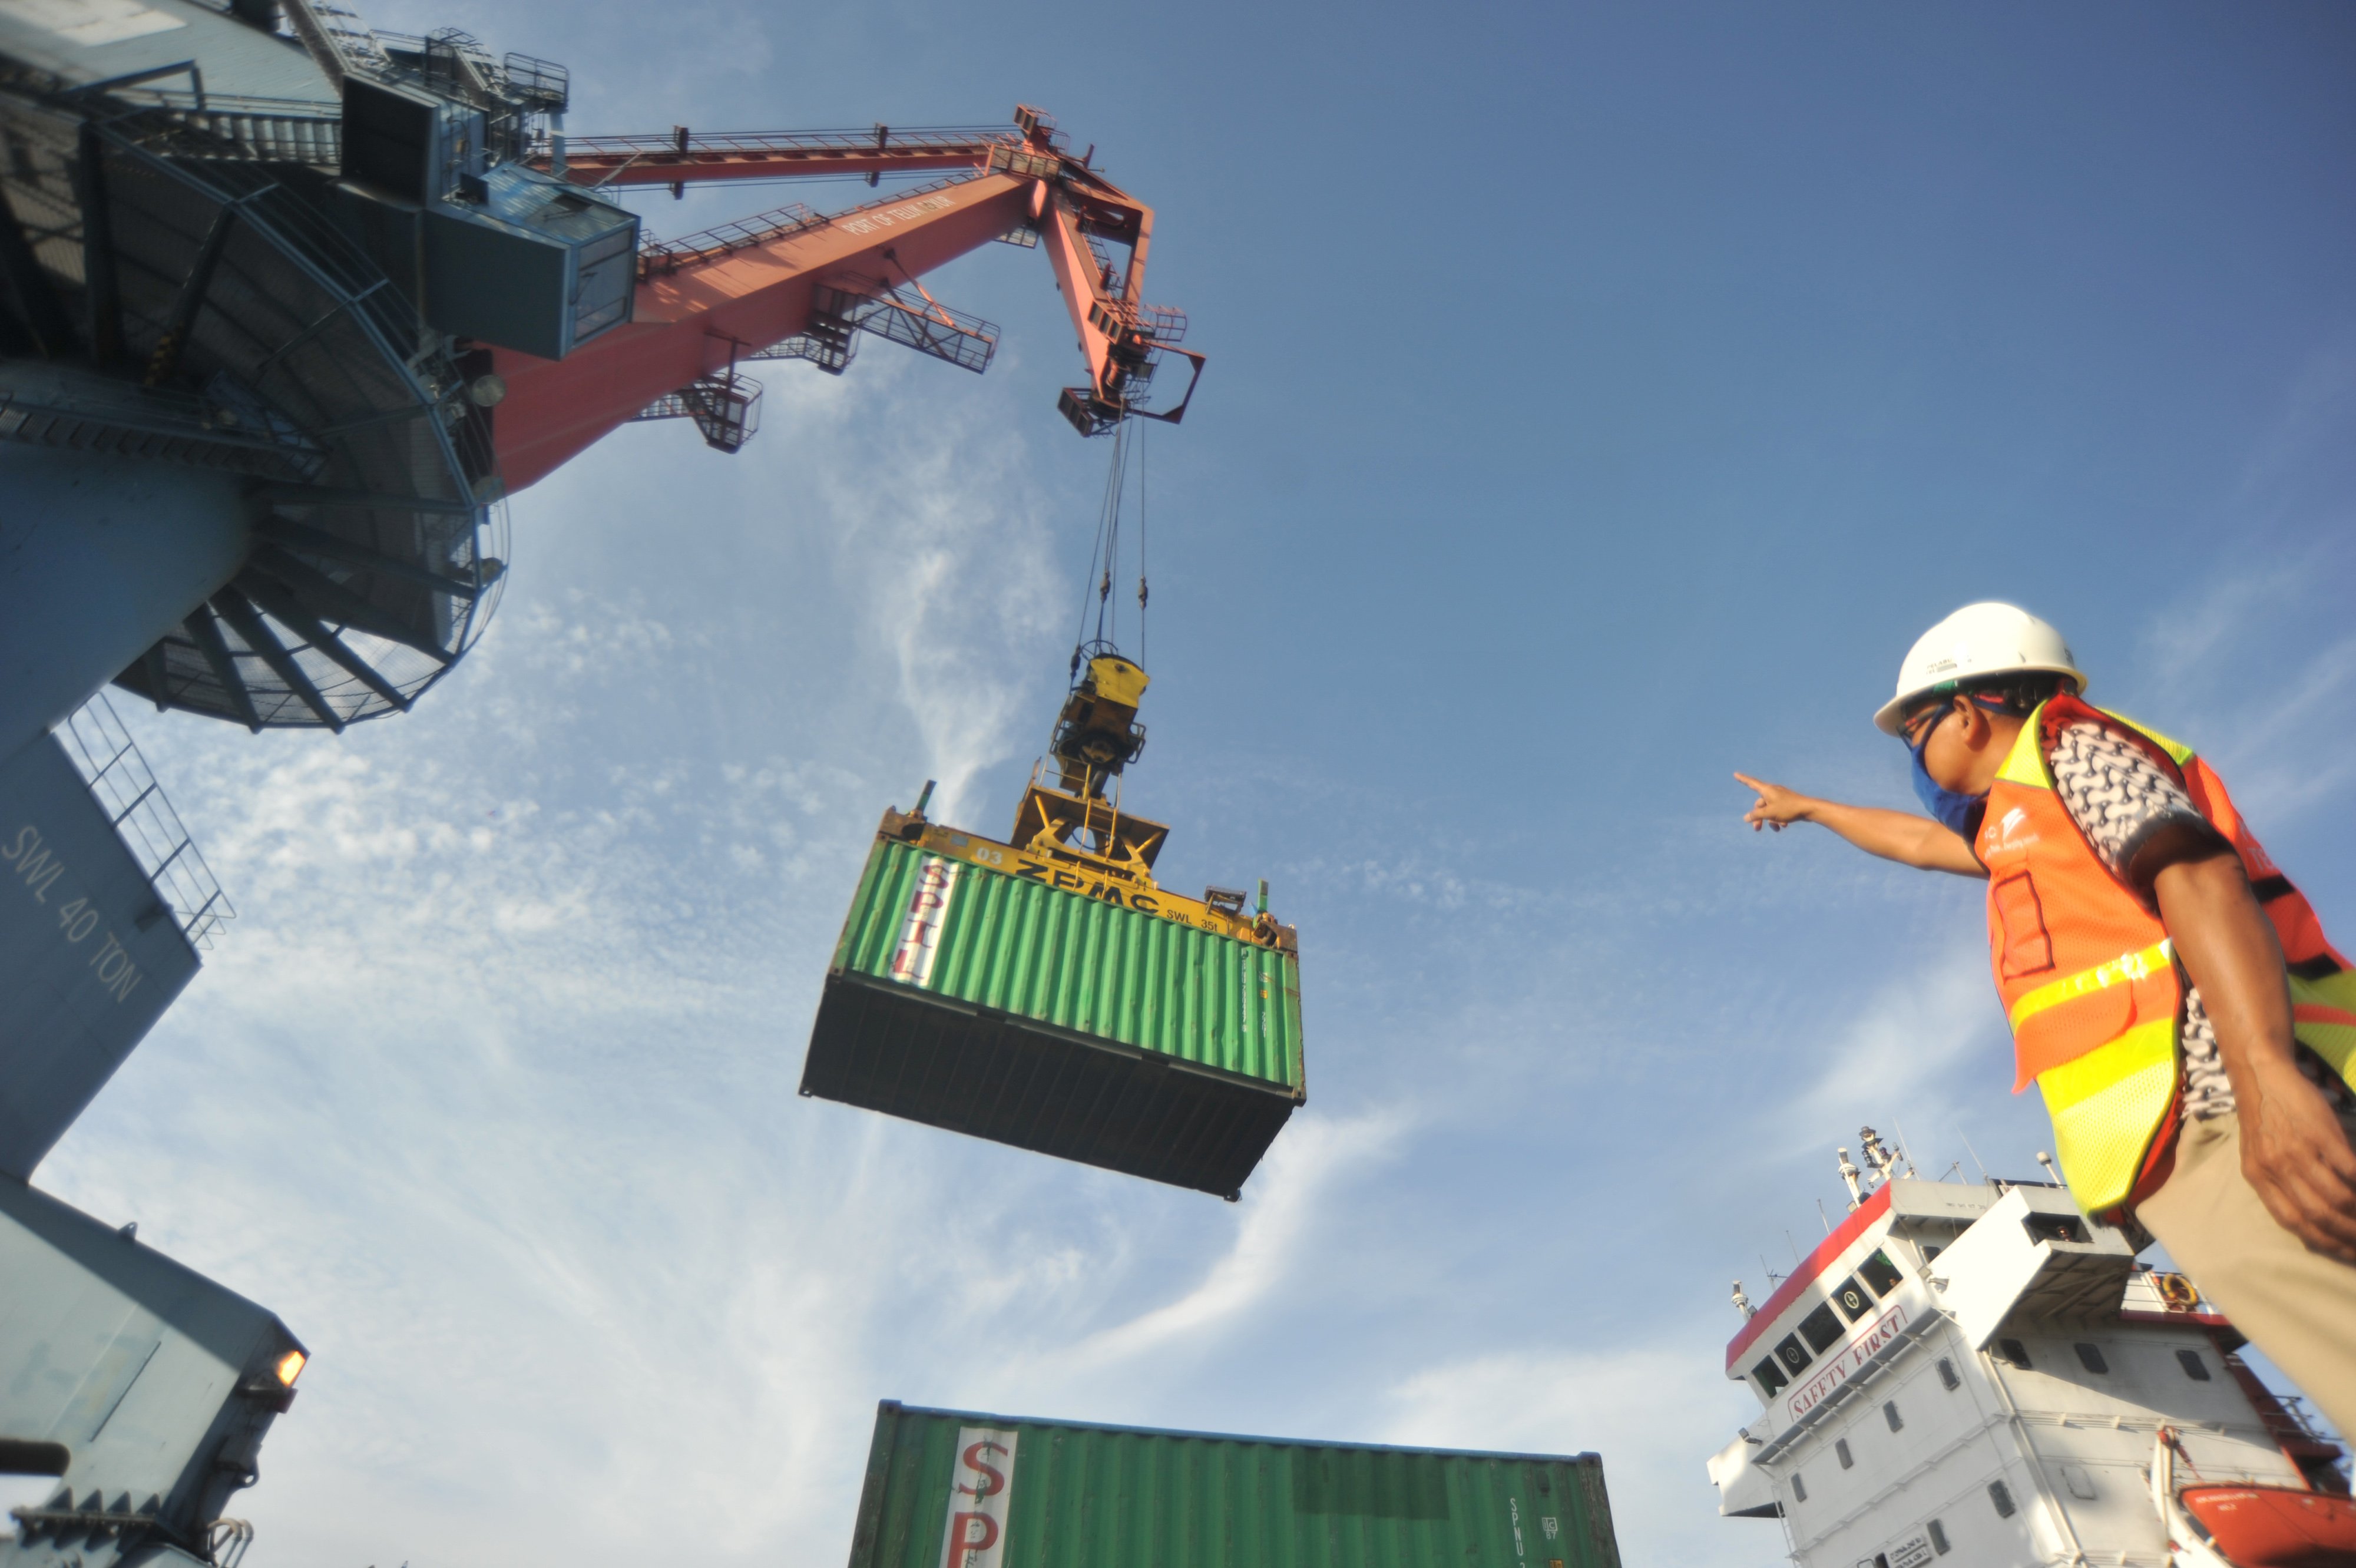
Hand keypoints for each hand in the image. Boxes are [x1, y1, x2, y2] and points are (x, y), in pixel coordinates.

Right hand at [1736, 773, 1818, 832]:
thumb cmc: (1789, 808)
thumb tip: (1746, 817)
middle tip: (1757, 830)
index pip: (1751, 783)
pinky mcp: (1787, 803)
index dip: (1743, 779)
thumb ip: (1756, 815)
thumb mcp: (1769, 813)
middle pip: (1760, 804)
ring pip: (1769, 809)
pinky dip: (1778, 818)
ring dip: (1770, 820)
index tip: (1735, 774)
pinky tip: (1784, 825)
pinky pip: (1778, 811)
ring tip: (1776, 829)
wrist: (1809, 809)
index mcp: (1767, 790)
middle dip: (1759, 817)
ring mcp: (1781, 797)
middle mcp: (1773, 791)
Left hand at [2237, 1059, 2355, 1262]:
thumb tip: (2307, 1223)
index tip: (2347, 1254)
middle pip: (2318, 1215)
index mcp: (2258, 1178)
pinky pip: (2349, 1169)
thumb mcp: (2259, 1157)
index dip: (2324, 1243)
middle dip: (2348, 1236)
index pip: (2293, 1223)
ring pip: (2336, 1197)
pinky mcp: (2320, 1133)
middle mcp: (2276, 1168)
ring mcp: (2298, 1150)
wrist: (2261, 1075)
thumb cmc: (2264, 1119)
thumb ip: (2278, 1187)